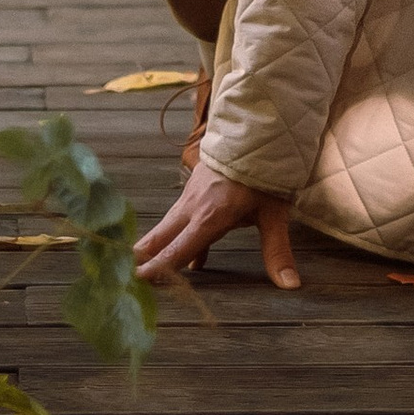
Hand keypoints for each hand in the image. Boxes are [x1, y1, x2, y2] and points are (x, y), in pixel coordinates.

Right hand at [135, 171, 298, 288]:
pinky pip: (181, 216)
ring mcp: (192, 195)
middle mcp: (194, 208)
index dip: (159, 266)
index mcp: (210, 217)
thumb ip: (277, 250)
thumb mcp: (274, 213)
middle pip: (163, 236)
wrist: (257, 129)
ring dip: (153, 244)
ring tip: (136, 263)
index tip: (138, 279)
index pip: (179, 249)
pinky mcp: (197, 187)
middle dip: (144, 256)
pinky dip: (175, 234)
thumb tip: (290, 285)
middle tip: (122, 274)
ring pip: (168, 225)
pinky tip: (195, 261)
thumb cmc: (266, 172)